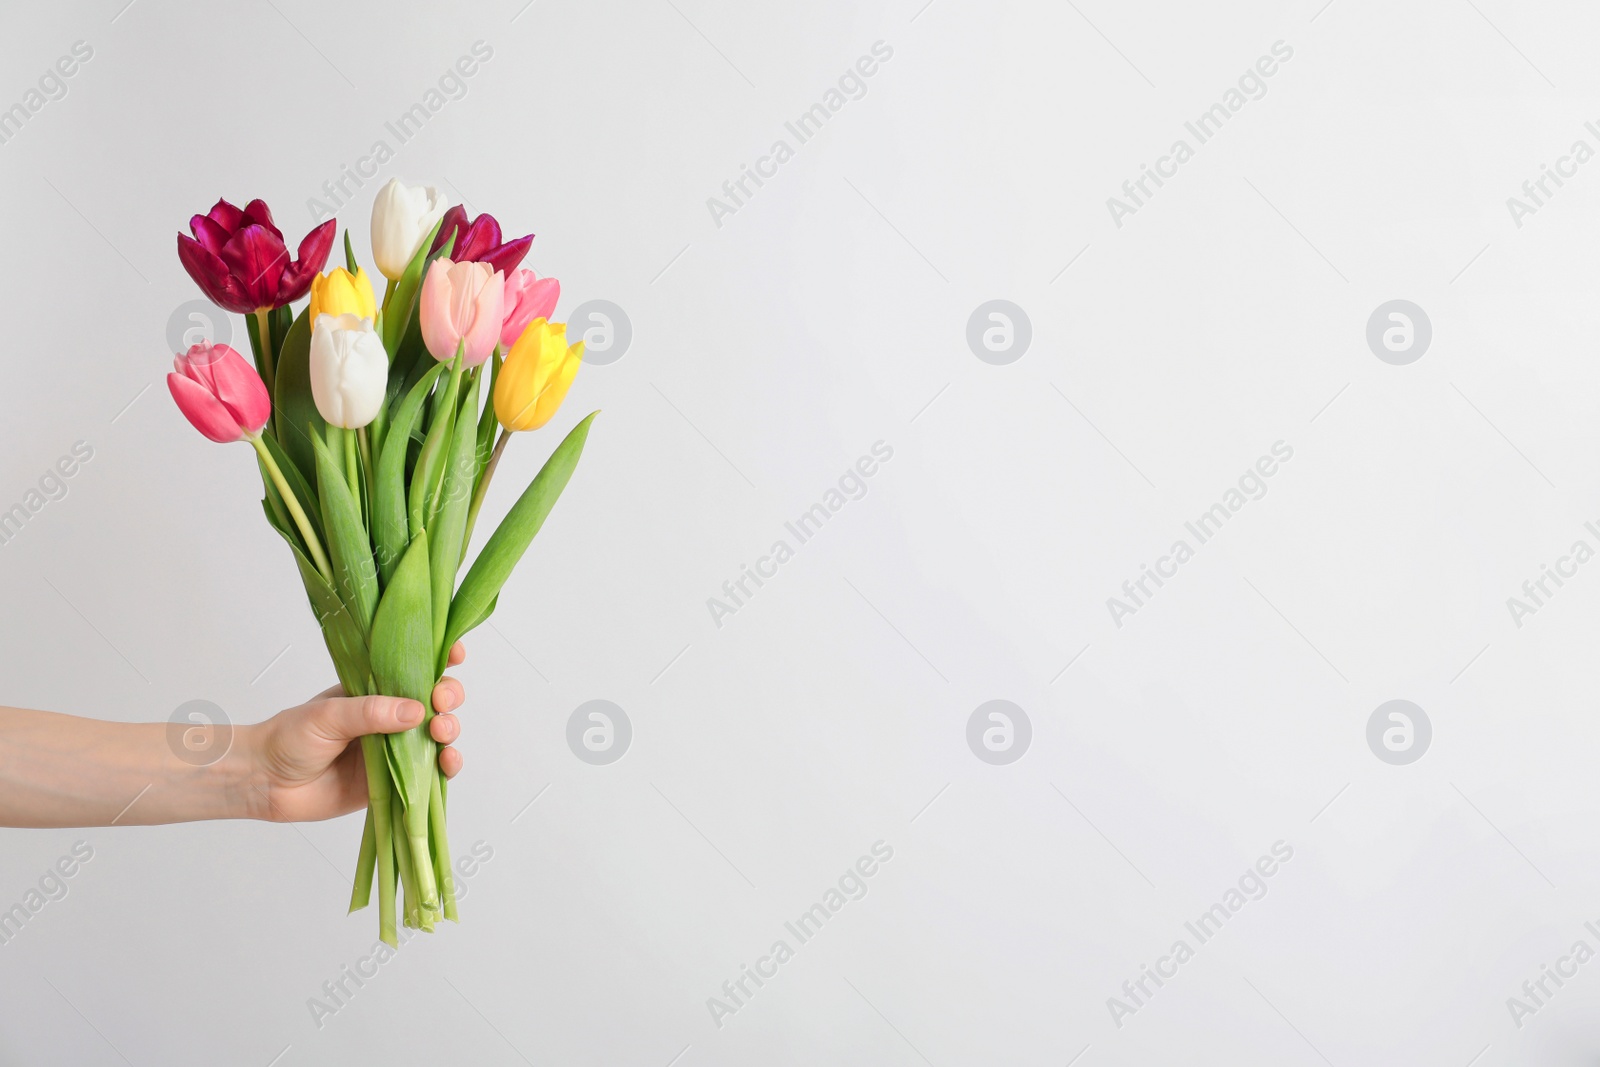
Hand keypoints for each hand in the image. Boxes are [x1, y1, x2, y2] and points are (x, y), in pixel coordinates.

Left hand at [244, 642, 466, 822]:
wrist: (265, 782)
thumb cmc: (289, 737)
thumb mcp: (329, 715)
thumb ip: (372, 712)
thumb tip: (418, 710)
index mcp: (375, 689)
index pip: (414, 667)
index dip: (439, 659)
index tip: (454, 656)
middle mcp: (390, 716)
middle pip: (436, 700)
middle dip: (448, 697)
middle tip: (439, 704)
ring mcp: (395, 749)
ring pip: (438, 735)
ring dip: (450, 731)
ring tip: (441, 735)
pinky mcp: (395, 781)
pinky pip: (430, 774)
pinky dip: (446, 767)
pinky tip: (447, 763)